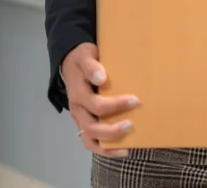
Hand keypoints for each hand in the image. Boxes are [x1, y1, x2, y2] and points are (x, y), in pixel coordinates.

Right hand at [61, 42, 138, 157]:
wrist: (71, 63)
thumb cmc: (83, 59)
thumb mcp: (85, 55)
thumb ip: (91, 65)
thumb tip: (101, 78)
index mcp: (78, 93)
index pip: (96, 105)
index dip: (116, 105)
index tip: (135, 100)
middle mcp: (77, 109)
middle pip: (91, 128)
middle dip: (112, 130)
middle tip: (131, 125)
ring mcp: (79, 118)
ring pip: (89, 140)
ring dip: (109, 145)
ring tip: (127, 146)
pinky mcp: (84, 123)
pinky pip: (92, 142)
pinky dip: (106, 150)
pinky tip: (123, 150)